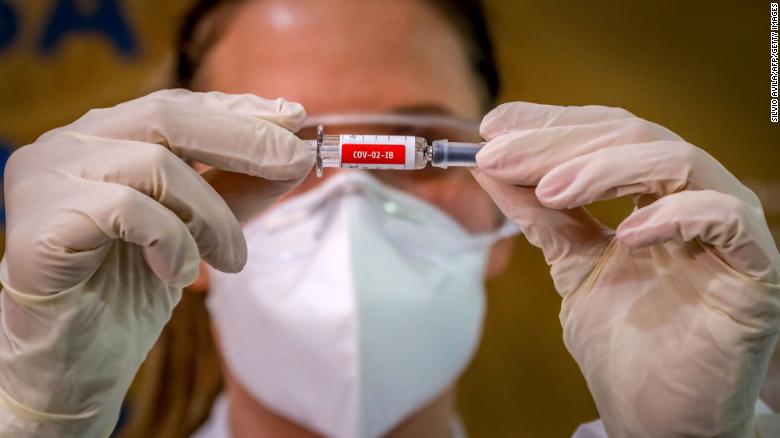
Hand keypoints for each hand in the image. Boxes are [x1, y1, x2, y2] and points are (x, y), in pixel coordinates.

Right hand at [0, 89, 312, 436]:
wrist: (76, 367)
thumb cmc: (129, 293)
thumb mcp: (198, 230)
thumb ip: (236, 190)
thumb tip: (297, 155)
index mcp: (102, 139)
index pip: (178, 107)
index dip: (239, 110)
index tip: (295, 118)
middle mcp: (66, 145)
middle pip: (167, 116)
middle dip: (244, 139)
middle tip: (298, 160)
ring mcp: (44, 178)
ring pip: (156, 165)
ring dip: (213, 216)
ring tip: (233, 259)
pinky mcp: (38, 222)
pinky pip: (129, 209)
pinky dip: (173, 241)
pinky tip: (179, 274)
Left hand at [473, 102, 779, 436]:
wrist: (659, 417)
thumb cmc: (623, 344)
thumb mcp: (570, 264)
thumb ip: (539, 215)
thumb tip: (489, 164)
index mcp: (652, 194)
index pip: (605, 133)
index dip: (551, 122)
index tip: (492, 126)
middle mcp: (692, 197)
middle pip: (634, 136)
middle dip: (560, 142)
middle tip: (502, 154)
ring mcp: (727, 227)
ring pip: (677, 160)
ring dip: (604, 169)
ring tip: (550, 191)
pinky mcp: (757, 266)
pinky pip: (723, 216)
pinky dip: (670, 215)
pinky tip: (624, 236)